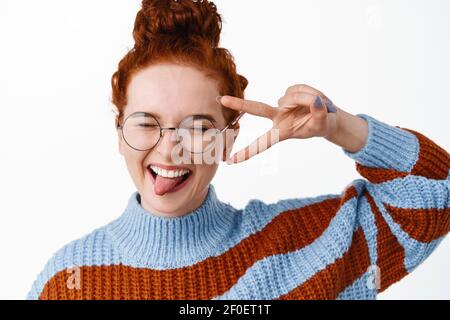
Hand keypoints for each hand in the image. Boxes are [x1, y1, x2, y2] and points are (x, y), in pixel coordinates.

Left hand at [218, 84, 338, 163]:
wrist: (327, 117)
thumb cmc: (320, 125)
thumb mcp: (321, 124)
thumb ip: (319, 114)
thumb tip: (315, 101)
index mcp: (281, 132)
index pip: (263, 143)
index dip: (248, 151)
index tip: (232, 161)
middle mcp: (278, 117)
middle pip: (257, 109)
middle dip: (239, 104)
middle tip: (221, 100)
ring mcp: (282, 104)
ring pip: (292, 96)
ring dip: (309, 98)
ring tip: (320, 105)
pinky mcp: (289, 92)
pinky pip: (298, 88)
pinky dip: (310, 92)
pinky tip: (316, 99)